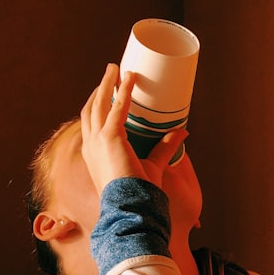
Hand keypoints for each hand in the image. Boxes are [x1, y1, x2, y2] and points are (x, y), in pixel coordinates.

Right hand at [79, 63, 188, 193]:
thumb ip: (165, 147)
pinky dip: (124, 91)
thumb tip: (183, 131)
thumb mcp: (153, 164)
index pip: (91, 123)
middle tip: (111, 72)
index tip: (108, 90)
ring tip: (116, 68)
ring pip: (98, 103)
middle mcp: (91, 145)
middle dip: (100, 89)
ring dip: (107, 83)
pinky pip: (116, 108)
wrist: (132, 206)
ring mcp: (97, 141)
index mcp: (95, 153)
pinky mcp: (109, 138)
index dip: (98, 104)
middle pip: (91, 108)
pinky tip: (131, 78)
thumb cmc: (139, 192)